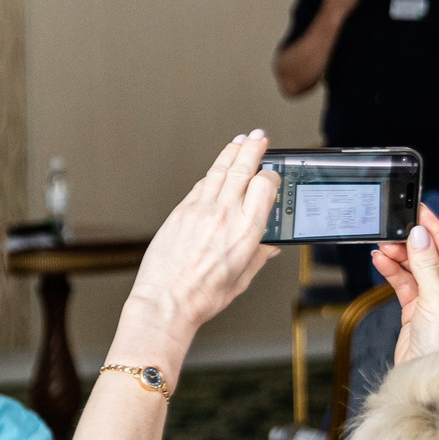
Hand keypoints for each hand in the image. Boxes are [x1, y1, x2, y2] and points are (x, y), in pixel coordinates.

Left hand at [118, 133, 280, 345]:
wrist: (166, 302)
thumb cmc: (202, 296)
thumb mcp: (242, 279)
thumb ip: (258, 256)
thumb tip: (269, 246)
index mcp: (246, 232)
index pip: (265, 186)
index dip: (271, 176)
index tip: (272, 175)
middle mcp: (224, 215)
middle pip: (242, 169)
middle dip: (253, 149)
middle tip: (259, 137)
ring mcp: (200, 210)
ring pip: (219, 171)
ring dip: (231, 153)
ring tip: (240, 141)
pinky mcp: (180, 211)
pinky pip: (199, 185)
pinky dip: (211, 174)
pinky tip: (216, 171)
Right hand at [369, 205, 438, 359]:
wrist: (424, 380)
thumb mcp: (437, 302)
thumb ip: (427, 266)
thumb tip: (420, 236)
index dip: (437, 231)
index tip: (421, 211)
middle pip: (435, 258)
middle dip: (414, 244)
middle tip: (396, 227)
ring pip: (418, 269)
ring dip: (400, 257)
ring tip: (384, 246)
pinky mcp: (419, 310)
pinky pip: (406, 283)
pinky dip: (394, 272)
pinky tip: (382, 261)